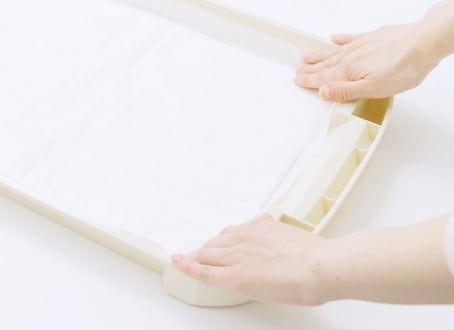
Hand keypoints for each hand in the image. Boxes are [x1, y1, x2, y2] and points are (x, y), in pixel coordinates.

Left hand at [173, 214, 453, 305]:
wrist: (322, 267)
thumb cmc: (320, 258)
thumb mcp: (302, 242)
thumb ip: (290, 241)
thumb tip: (296, 246)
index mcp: (262, 227)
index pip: (235, 233)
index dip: (224, 241)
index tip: (220, 243)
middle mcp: (244, 236)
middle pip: (217, 242)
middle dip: (209, 249)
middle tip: (200, 256)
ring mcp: (236, 254)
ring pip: (207, 253)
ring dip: (198, 256)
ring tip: (187, 260)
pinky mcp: (231, 273)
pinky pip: (202, 268)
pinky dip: (187, 265)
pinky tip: (177, 262)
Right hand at [294, 23, 436, 102]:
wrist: (424, 43)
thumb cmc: (404, 67)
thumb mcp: (373, 88)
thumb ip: (346, 90)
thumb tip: (323, 92)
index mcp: (349, 71)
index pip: (323, 78)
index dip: (309, 80)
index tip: (297, 80)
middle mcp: (351, 56)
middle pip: (325, 64)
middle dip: (310, 68)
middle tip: (298, 69)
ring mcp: (362, 45)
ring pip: (334, 52)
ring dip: (320, 55)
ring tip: (307, 56)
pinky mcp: (373, 37)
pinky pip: (351, 38)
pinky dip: (341, 39)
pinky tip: (335, 38)